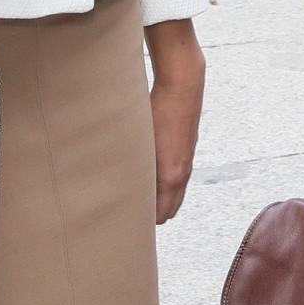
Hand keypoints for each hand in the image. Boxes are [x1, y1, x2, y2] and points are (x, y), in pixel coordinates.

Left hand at [146, 19, 204, 223]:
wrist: (182, 84)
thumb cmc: (158, 109)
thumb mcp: (139, 142)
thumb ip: (132, 168)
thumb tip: (116, 187)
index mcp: (172, 176)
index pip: (162, 216)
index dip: (145, 221)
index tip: (126, 217)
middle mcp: (183, 172)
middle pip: (171, 210)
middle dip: (153, 213)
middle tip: (129, 208)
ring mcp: (187, 161)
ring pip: (176, 194)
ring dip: (160, 197)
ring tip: (137, 190)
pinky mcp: (187, 149)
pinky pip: (178, 178)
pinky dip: (166, 182)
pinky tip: (149, 168)